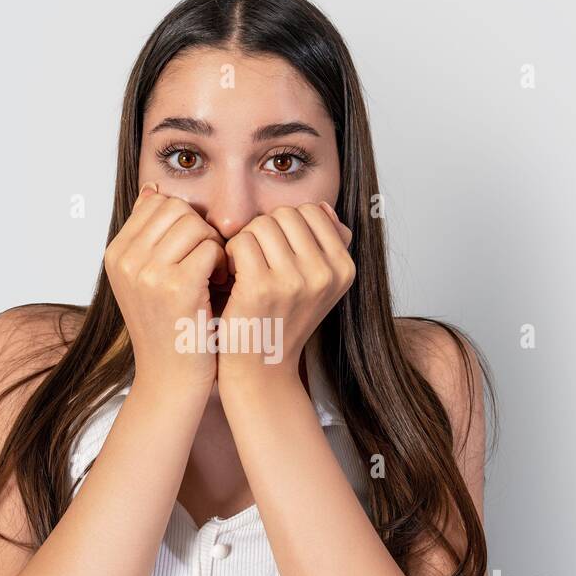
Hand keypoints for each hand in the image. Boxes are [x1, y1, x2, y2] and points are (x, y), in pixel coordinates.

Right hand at [104, 182, 228, 391]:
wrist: (170, 379)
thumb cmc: (168, 328)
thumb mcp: (145, 279)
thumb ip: (148, 235)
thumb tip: (153, 189)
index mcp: (115, 254)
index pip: (157, 203)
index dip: (183, 221)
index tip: (190, 250)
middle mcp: (126, 261)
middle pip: (177, 209)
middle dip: (200, 229)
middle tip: (207, 261)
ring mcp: (148, 274)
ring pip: (195, 225)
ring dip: (213, 245)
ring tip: (212, 273)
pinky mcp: (177, 288)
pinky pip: (210, 248)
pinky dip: (222, 263)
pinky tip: (218, 284)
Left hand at [217, 201, 353, 386]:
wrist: (262, 368)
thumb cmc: (283, 321)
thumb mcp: (318, 285)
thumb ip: (327, 244)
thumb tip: (323, 207)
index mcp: (344, 269)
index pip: (312, 211)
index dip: (287, 225)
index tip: (277, 252)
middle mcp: (325, 274)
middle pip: (286, 214)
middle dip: (265, 231)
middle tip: (256, 259)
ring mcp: (295, 281)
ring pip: (261, 224)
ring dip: (246, 242)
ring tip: (245, 268)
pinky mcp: (262, 288)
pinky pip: (241, 242)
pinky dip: (231, 254)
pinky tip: (232, 276)